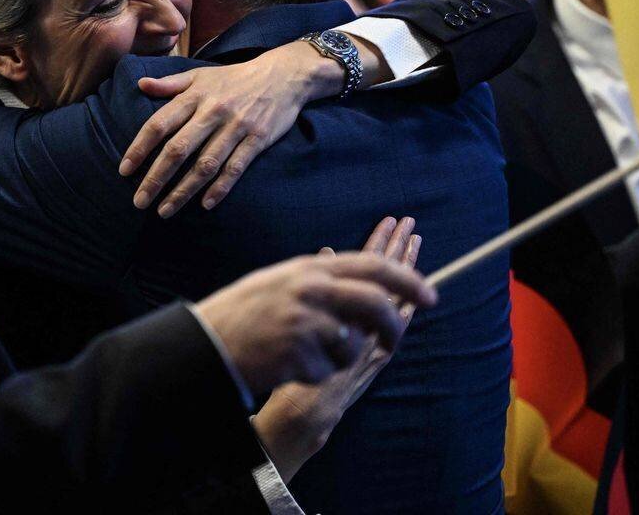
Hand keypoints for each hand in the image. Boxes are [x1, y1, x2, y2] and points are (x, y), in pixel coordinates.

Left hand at [122, 38, 383, 217]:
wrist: (283, 75)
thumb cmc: (234, 78)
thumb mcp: (200, 74)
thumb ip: (169, 83)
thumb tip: (140, 85)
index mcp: (194, 96)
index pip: (159, 124)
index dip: (139, 148)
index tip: (124, 171)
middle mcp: (212, 111)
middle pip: (178, 149)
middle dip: (156, 178)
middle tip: (139, 201)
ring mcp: (236, 127)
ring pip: (205, 164)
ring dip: (183, 191)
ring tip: (165, 211)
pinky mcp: (257, 139)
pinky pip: (235, 167)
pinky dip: (220, 187)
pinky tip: (205, 205)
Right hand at [251, 217, 421, 479]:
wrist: (207, 341)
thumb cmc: (246, 313)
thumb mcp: (283, 281)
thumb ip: (323, 279)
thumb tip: (371, 286)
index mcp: (310, 269)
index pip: (373, 266)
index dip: (407, 279)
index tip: (430, 293)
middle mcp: (311, 289)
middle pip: (375, 304)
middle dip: (392, 326)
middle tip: (392, 341)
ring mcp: (305, 321)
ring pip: (352, 343)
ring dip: (337, 356)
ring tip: (304, 353)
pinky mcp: (297, 353)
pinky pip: (326, 369)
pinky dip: (312, 373)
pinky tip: (287, 365)